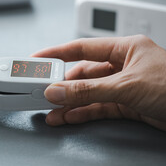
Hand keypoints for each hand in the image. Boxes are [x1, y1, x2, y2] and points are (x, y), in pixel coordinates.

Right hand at [32, 35, 165, 132]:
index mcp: (124, 48)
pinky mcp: (127, 104)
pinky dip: (84, 112)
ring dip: (71, 103)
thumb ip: (88, 90)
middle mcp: (122, 65)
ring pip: (89, 93)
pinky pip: (99, 106)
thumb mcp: (126, 86)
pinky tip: (70, 117)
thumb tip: (58, 90)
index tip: (38, 58)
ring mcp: (124, 86)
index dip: (57, 53)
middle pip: (84, 74)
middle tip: (44, 92)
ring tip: (53, 111)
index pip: (82, 48)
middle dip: (63, 85)